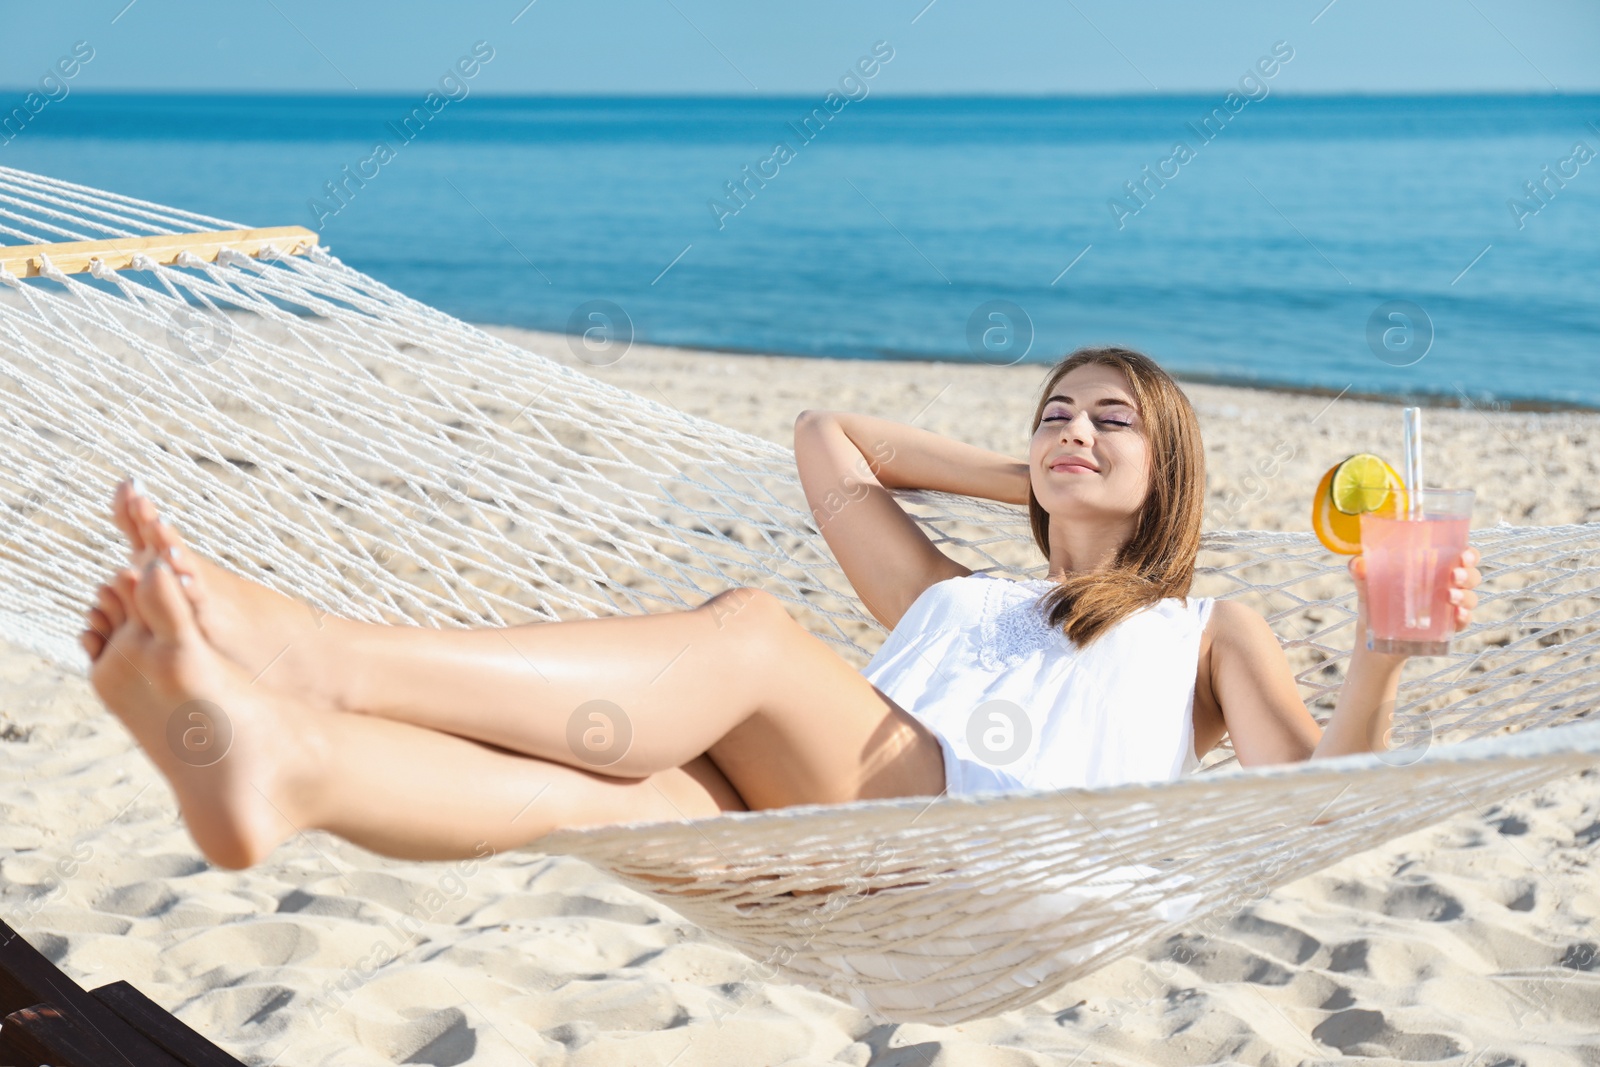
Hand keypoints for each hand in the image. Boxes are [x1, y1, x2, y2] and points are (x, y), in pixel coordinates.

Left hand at [1348, 545, 1482, 642]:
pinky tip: (1456, 616)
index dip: (1469, 553)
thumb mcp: (1368, 587)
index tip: (1463, 554)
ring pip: (1471, 598)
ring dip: (1465, 596)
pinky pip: (1464, 621)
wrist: (1373, 639)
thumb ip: (1362, 574)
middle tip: (1453, 576)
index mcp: (1432, 568)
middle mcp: (1446, 585)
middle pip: (1471, 575)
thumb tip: (1357, 563)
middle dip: (1467, 574)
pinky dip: (1464, 618)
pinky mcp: (1447, 628)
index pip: (1460, 555)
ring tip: (1449, 597)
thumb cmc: (1375, 603)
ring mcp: (1449, 608)